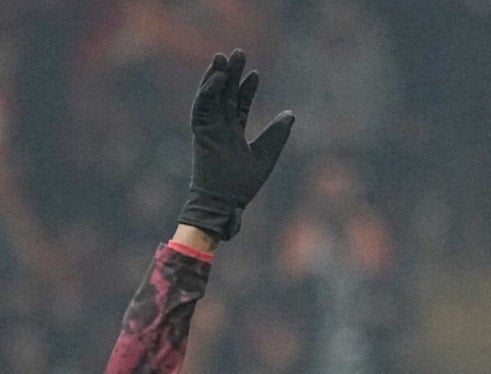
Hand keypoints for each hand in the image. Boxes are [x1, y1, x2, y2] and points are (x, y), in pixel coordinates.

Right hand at [178, 49, 294, 239]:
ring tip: (223, 56)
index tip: (256, 74)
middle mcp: (220, 129)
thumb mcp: (265, 155)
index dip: (247, 90)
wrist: (224, 204)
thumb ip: (277, 135)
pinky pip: (201, 107)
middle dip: (232, 74)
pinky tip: (218, 77)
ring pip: (211, 97)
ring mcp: (209, 131)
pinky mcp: (200, 134)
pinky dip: (208, 92)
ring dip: (216, 76)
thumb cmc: (242, 186)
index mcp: (233, 135)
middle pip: (225, 96)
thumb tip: (291, 114)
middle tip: (239, 52)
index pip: (239, 106)